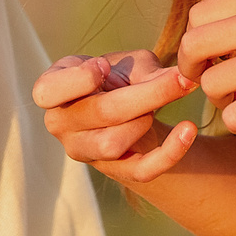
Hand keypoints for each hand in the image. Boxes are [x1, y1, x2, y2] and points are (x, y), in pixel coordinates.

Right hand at [33, 51, 199, 184]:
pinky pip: (140, 170)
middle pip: (100, 113)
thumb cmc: (120, 77)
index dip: (78, 79)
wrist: (129, 108)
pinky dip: (169, 153)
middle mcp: (60, 124)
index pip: (47, 92)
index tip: (104, 66)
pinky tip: (188, 129)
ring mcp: (83, 151)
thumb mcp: (127, 63)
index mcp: (52, 90)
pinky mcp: (112, 171)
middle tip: (181, 80)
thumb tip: (181, 76)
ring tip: (160, 104)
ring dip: (145, 120)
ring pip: (113, 144)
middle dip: (146, 95)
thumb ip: (145, 70)